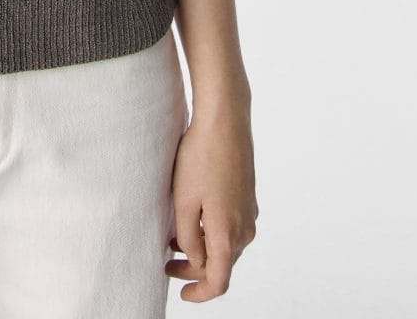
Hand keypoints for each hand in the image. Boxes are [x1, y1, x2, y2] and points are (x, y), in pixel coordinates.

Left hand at [165, 105, 257, 301]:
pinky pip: (230, 227)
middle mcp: (245, 229)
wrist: (225, 121)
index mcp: (228, 234)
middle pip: (221, 264)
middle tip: (167, 264)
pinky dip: (211, 232)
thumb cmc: (200, 158)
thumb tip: (195, 260)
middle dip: (194, 269)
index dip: (200, 294)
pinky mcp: (247, 198)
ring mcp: (249, 213)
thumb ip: (188, 239)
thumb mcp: (184, 202)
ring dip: (201, 249)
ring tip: (172, 242)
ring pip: (225, 245)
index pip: (218, 281)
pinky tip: (192, 219)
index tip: (182, 294)